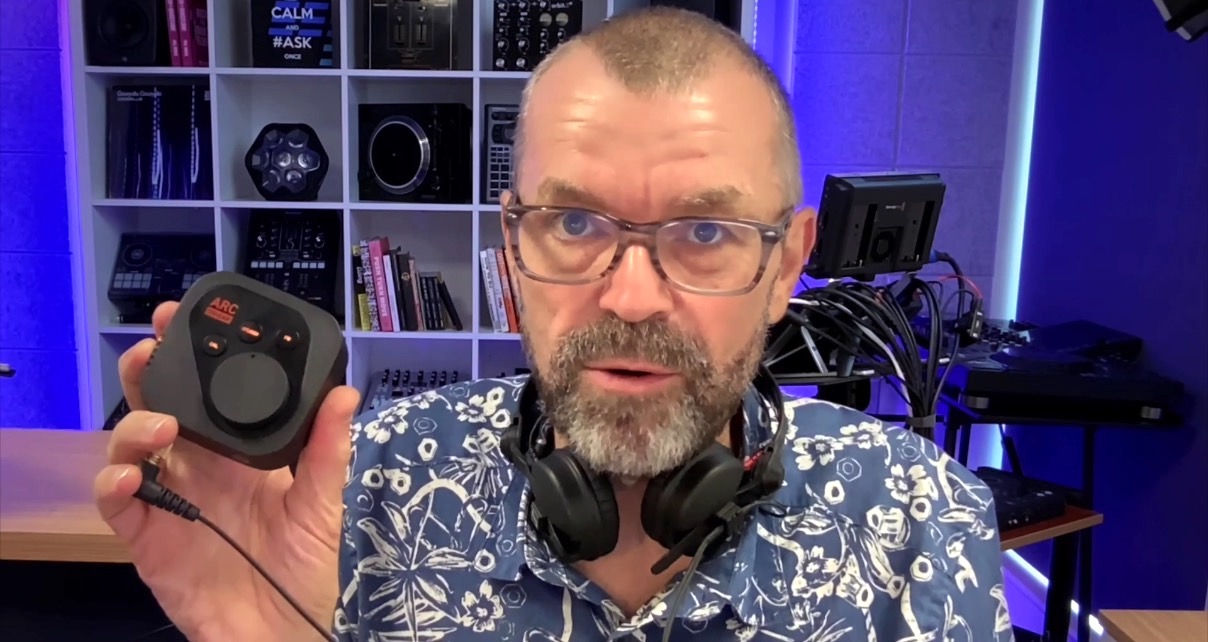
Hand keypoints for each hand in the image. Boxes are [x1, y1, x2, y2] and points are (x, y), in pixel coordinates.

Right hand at [93, 302, 359, 641]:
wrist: (283, 631)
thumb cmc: (304, 568)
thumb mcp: (323, 502)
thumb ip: (327, 449)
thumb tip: (345, 391)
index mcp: (236, 453)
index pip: (206, 393)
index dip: (192, 356)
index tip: (188, 319)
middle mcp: (197, 469)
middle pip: (158, 407)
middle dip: (149, 371)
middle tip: (152, 347)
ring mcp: (170, 501)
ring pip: (129, 448)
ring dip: (135, 426)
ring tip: (161, 426)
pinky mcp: (149, 540)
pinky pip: (118, 506)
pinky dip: (115, 486)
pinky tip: (130, 477)